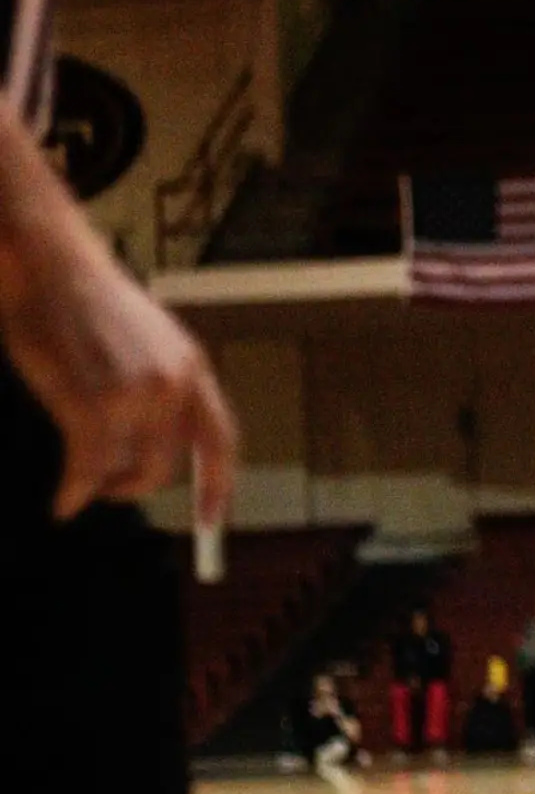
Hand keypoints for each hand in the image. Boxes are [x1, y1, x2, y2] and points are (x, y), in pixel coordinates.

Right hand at [0, 230, 237, 522]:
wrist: (54, 272)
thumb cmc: (93, 307)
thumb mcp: (152, 344)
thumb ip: (165, 389)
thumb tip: (160, 444)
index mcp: (194, 369)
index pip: (221, 440)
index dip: (219, 485)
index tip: (212, 520)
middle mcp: (175, 386)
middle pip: (171, 465)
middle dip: (139, 485)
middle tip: (117, 491)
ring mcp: (136, 397)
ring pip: (129, 470)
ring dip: (105, 486)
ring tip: (86, 484)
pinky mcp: (93, 406)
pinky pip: (89, 469)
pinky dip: (75, 491)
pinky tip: (65, 501)